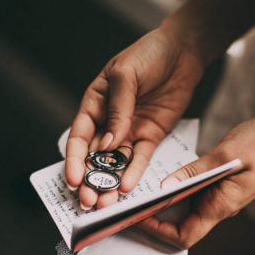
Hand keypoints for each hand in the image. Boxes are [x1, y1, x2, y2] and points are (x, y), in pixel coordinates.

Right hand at [65, 27, 203, 209]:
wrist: (182, 51)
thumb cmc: (148, 54)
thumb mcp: (126, 75)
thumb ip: (118, 109)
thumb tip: (108, 143)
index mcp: (94, 104)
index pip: (78, 137)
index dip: (74, 160)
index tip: (72, 180)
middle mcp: (108, 122)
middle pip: (95, 156)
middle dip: (90, 179)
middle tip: (88, 201)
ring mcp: (129, 131)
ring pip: (116, 163)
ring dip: (110, 182)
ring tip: (106, 203)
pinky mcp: (150, 136)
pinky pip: (140, 158)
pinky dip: (134, 173)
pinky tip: (128, 188)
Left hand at [139, 116, 254, 248]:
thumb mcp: (227, 154)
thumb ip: (195, 172)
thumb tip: (166, 187)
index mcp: (221, 205)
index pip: (184, 236)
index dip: (158, 232)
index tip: (137, 216)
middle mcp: (218, 206)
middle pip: (180, 227)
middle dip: (153, 219)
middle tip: (130, 203)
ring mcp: (218, 197)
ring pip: (184, 211)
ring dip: (162, 204)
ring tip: (140, 190)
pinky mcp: (218, 185)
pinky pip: (192, 194)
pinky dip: (174, 190)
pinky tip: (162, 177)